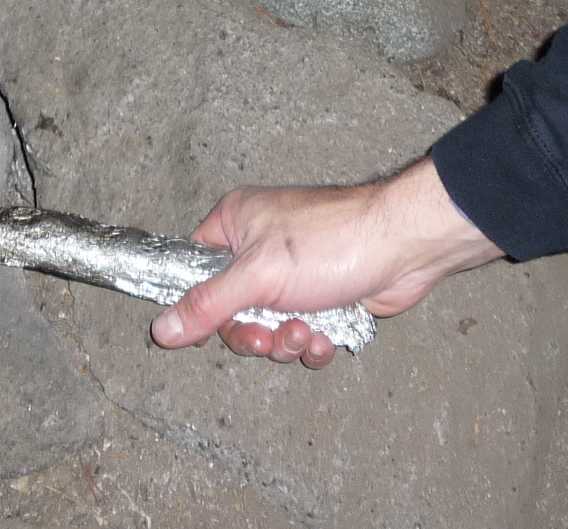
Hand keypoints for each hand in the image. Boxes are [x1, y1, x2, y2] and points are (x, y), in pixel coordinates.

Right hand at [148, 158, 503, 368]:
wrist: (404, 245)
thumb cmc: (334, 239)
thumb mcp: (260, 275)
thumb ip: (209, 304)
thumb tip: (162, 328)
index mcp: (235, 224)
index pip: (193, 272)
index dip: (201, 307)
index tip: (212, 329)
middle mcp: (259, 248)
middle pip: (231, 311)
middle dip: (254, 333)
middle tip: (270, 335)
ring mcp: (292, 276)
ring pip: (268, 328)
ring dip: (287, 341)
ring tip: (309, 331)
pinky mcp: (321, 298)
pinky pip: (300, 334)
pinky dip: (312, 344)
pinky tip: (326, 337)